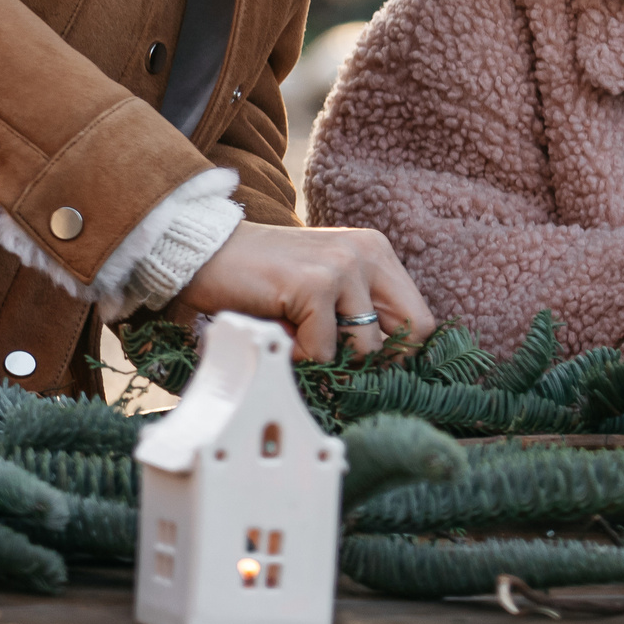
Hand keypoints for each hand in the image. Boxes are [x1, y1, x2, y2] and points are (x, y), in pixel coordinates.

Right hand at [175, 221, 435, 361]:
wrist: (204, 254)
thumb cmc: (261, 280)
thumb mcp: (323, 288)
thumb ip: (355, 314)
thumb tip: (386, 371)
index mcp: (375, 252)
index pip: (419, 319)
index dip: (397, 353)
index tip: (365, 369)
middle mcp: (368, 253)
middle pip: (414, 332)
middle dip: (379, 362)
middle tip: (339, 367)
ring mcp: (344, 265)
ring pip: (366, 350)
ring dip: (330, 359)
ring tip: (296, 337)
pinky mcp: (316, 283)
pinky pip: (323, 352)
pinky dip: (298, 356)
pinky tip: (276, 331)